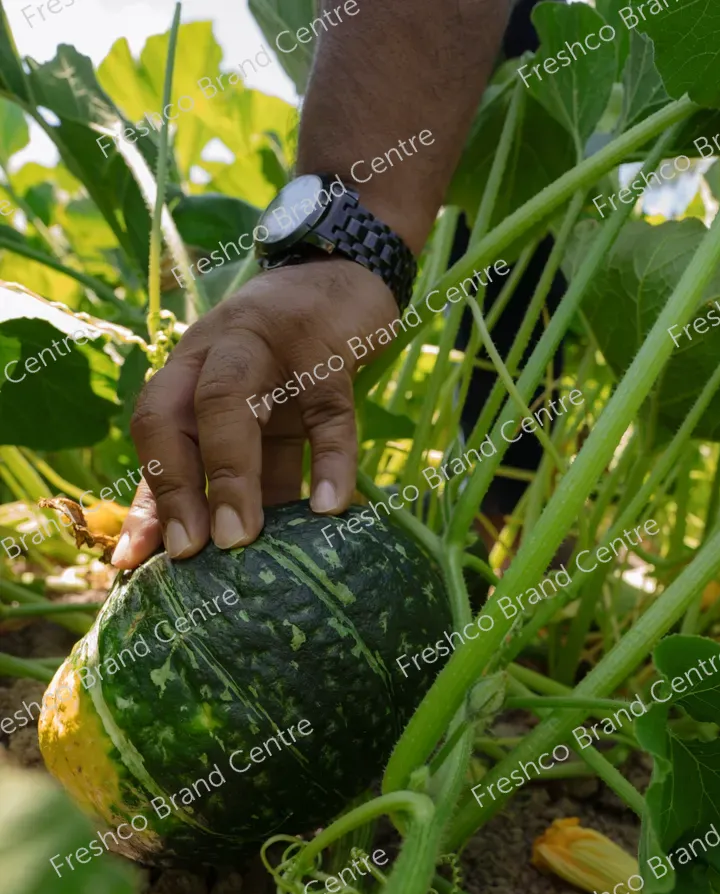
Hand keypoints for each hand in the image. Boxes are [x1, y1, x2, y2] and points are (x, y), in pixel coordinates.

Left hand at [112, 258, 398, 569]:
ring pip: (237, 406)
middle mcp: (219, 351)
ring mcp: (272, 346)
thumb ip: (214, 459)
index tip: (137, 560)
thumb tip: (175, 549)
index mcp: (191, 366)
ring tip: (243, 541)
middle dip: (182, 485)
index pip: (154, 427)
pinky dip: (329, 462)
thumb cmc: (288, 353)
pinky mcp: (330, 352)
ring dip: (237, 476)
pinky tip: (329, 508)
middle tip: (193, 553)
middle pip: (182, 414)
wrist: (346, 272)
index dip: (146, 493)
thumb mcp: (243, 401)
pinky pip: (328, 412)